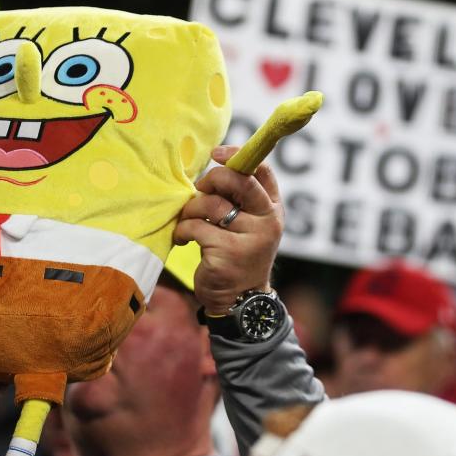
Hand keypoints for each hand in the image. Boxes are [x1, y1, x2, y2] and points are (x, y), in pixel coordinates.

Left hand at [173, 145, 284, 314]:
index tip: (217, 154)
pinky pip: (195, 227)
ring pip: (211, 204)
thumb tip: (215, 168)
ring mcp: (250, 238)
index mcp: (273, 210)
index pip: (262, 171)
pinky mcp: (228, 252)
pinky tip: (183, 240)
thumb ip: (240, 200)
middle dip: (211, 180)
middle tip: (200, 192)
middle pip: (238, 181)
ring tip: (188, 221)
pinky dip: (182, 230)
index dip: (238, 156)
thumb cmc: (239, 256)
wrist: (241, 301)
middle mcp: (267, 221)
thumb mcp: (249, 227)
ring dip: (191, 210)